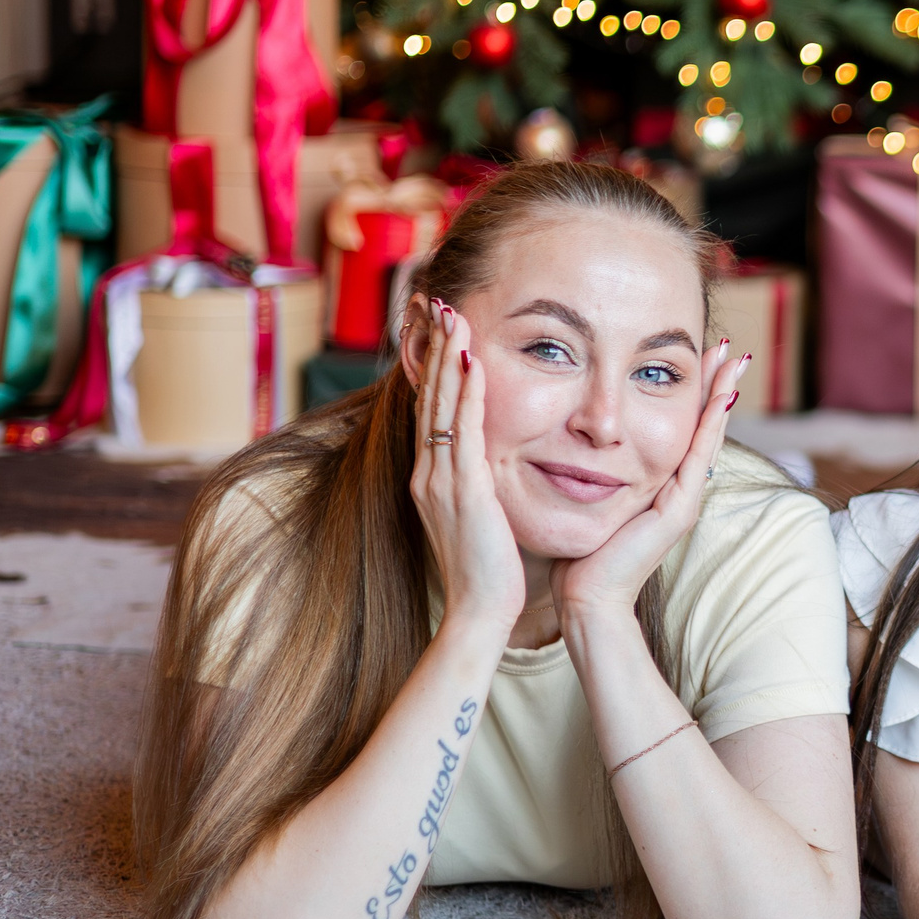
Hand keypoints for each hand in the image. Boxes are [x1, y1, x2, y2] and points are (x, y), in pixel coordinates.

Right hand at [408, 296, 524, 636]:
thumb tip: (488, 470)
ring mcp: (441, 481)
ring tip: (453, 314)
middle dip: (435, 350)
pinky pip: (464, 431)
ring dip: (448, 357)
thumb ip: (478, 490)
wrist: (479, 615)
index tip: (444, 332)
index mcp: (433, 481)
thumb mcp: (478, 520)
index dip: (437, 371)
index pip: (433, 413)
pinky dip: (468, 393)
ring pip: (441, 406)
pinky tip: (474, 360)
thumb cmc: (489, 573)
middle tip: (439, 303)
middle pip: (430, 398)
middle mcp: (429, 475)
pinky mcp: (462, 490)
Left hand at [551, 342, 751, 616]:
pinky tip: (720, 395)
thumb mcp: (588, 499)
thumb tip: (576, 445)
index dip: (693, 393)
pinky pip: (698, 456)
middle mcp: (679, 489)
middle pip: (703, 426)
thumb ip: (592, 474)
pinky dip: (710, 423)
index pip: (682, 428)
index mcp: (660, 485)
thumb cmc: (581, 556)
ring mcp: (684, 499)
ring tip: (732, 358)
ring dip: (721, 394)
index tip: (701, 357)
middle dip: (715, 384)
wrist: (588, 598)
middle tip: (729, 347)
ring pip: (706, 434)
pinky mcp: (679, 509)